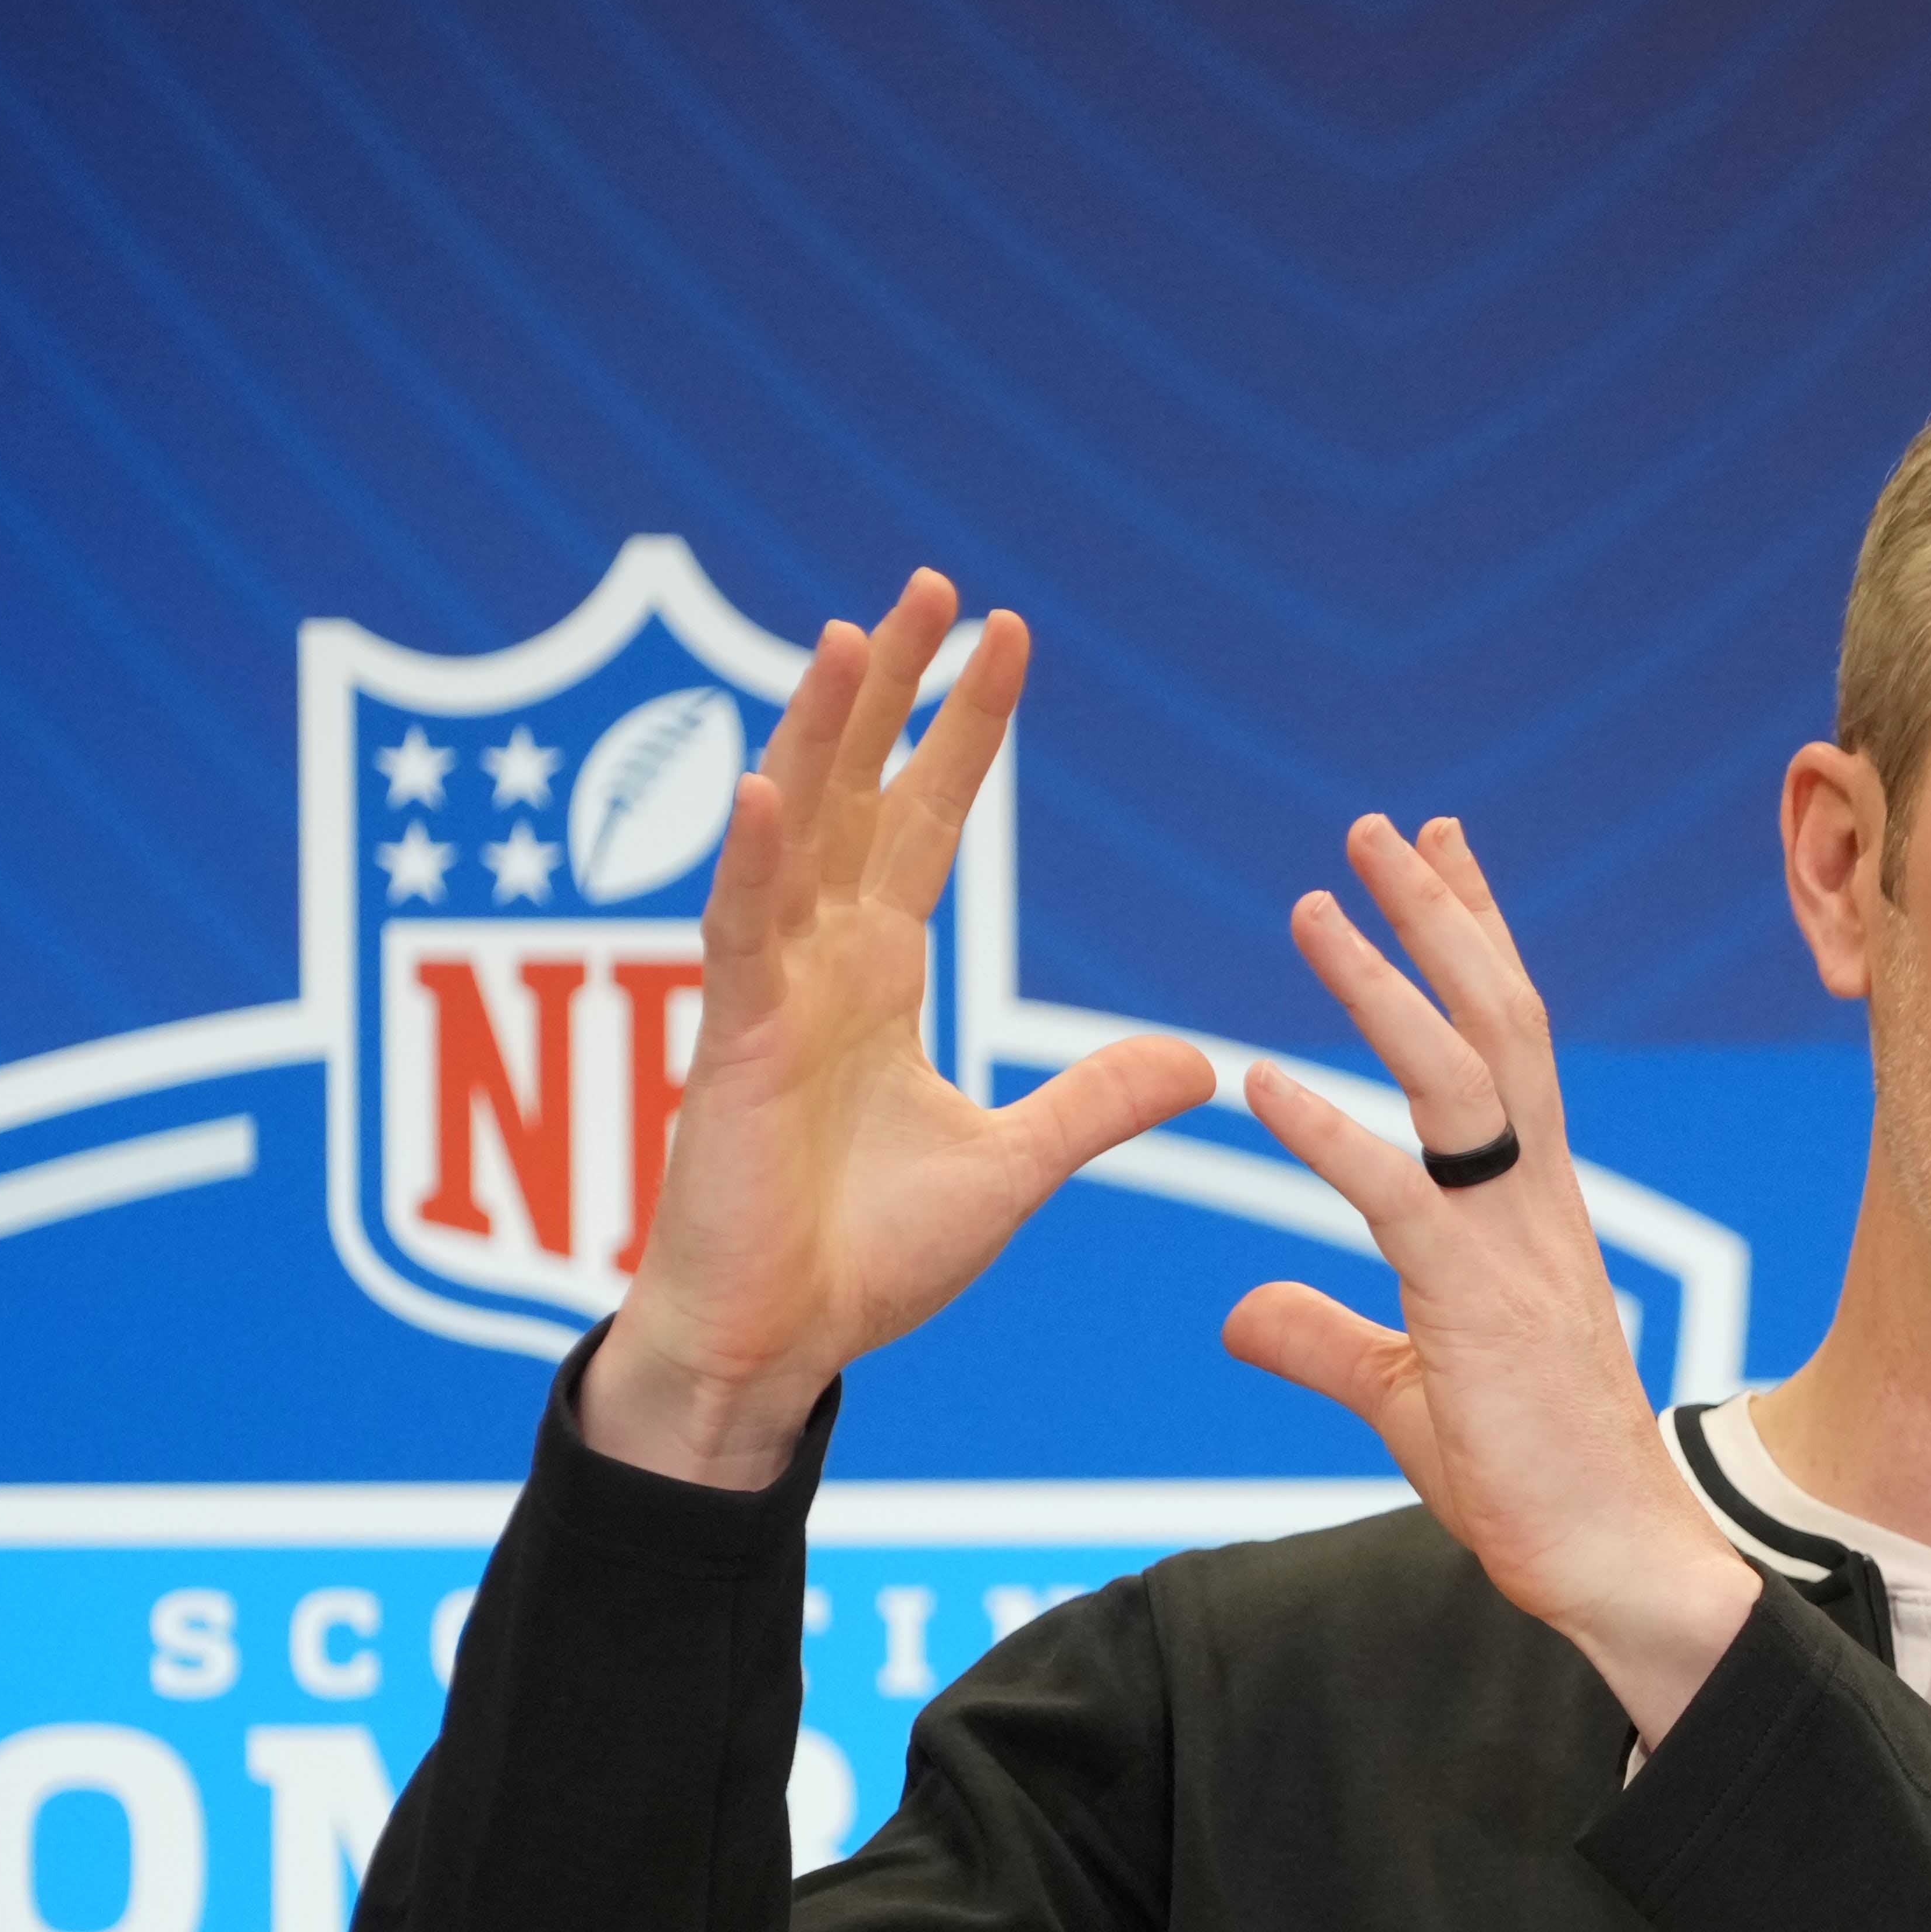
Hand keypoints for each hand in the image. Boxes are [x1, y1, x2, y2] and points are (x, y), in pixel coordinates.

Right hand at [582, 571, 1216, 1486]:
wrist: (780, 1348)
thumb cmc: (864, 1259)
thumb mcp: (1013, 1169)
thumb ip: (1095, 1103)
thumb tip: (1198, 1060)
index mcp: (879, 980)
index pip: (927, 824)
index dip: (964, 731)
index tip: (1006, 637)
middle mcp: (821, 963)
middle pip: (860, 791)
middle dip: (896, 688)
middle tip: (935, 583)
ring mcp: (768, 993)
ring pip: (795, 831)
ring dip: (821, 732)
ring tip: (853, 631)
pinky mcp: (732, 1044)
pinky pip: (738, 933)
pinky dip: (751, 861)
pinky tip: (768, 787)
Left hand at [1223, 816, 1761, 1742]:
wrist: (1614, 1561)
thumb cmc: (1532, 1482)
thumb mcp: (1410, 1393)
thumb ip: (1326, 1341)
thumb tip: (1240, 1313)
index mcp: (1532, 1211)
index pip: (1510, 1044)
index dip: (1476, 941)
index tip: (1442, 853)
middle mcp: (1537, 1207)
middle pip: (1498, 1026)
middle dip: (1441, 919)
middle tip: (1381, 827)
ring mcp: (1516, 1252)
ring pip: (1462, 1083)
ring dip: (1385, 986)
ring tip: (1315, 905)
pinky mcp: (1480, 1309)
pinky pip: (1401, 1200)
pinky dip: (1331, 1135)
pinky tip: (1264, 1085)